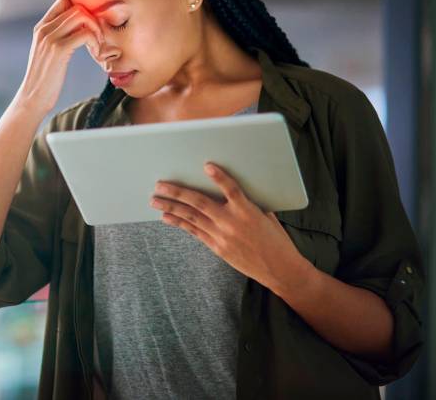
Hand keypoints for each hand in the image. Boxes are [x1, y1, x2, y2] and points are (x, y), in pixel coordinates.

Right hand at [14, 0, 104, 113]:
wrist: (32, 98)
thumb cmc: (44, 79)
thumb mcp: (47, 53)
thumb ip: (56, 37)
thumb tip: (76, 29)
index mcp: (41, 27)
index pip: (63, 1)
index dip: (81, 11)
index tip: (88, 28)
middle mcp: (44, 29)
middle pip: (76, 7)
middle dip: (93, 20)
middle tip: (98, 38)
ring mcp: (50, 38)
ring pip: (82, 16)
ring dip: (96, 29)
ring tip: (97, 46)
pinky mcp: (59, 50)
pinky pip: (85, 34)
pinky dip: (95, 41)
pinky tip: (95, 53)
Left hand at [149, 162, 306, 293]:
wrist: (279, 269)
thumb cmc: (276, 240)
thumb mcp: (266, 216)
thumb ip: (248, 203)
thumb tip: (232, 189)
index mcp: (248, 212)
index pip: (232, 190)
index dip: (220, 178)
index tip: (207, 166)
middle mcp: (232, 223)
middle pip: (200, 203)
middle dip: (177, 193)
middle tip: (160, 185)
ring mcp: (222, 236)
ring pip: (192, 218)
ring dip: (171, 208)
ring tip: (155, 201)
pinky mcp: (217, 248)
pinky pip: (194, 232)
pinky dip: (180, 223)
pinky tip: (167, 218)